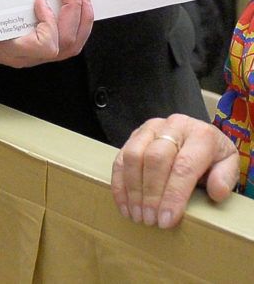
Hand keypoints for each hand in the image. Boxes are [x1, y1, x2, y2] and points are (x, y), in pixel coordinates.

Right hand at [0, 0, 92, 67]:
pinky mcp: (40, 50)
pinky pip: (67, 42)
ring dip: (82, 18)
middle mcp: (29, 57)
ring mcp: (37, 56)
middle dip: (74, 12)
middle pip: (66, 44)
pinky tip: (74, 6)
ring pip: (72, 46)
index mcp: (14, 51)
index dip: (49, 21)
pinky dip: (76, 23)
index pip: (46, 46)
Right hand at [111, 115, 238, 228]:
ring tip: (137, 215)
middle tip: (150, 220)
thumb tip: (216, 192)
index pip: (183, 165)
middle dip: (151, 194)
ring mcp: (150, 128)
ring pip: (133, 156)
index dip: (173, 194)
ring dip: (132, 190)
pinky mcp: (134, 135)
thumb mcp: (229, 165)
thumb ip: (225, 178)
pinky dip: (119, 184)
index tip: (167, 219)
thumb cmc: (213, 156)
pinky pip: (120, 158)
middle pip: (154, 159)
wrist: (199, 137)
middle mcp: (173, 126)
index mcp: (200, 134)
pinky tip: (124, 204)